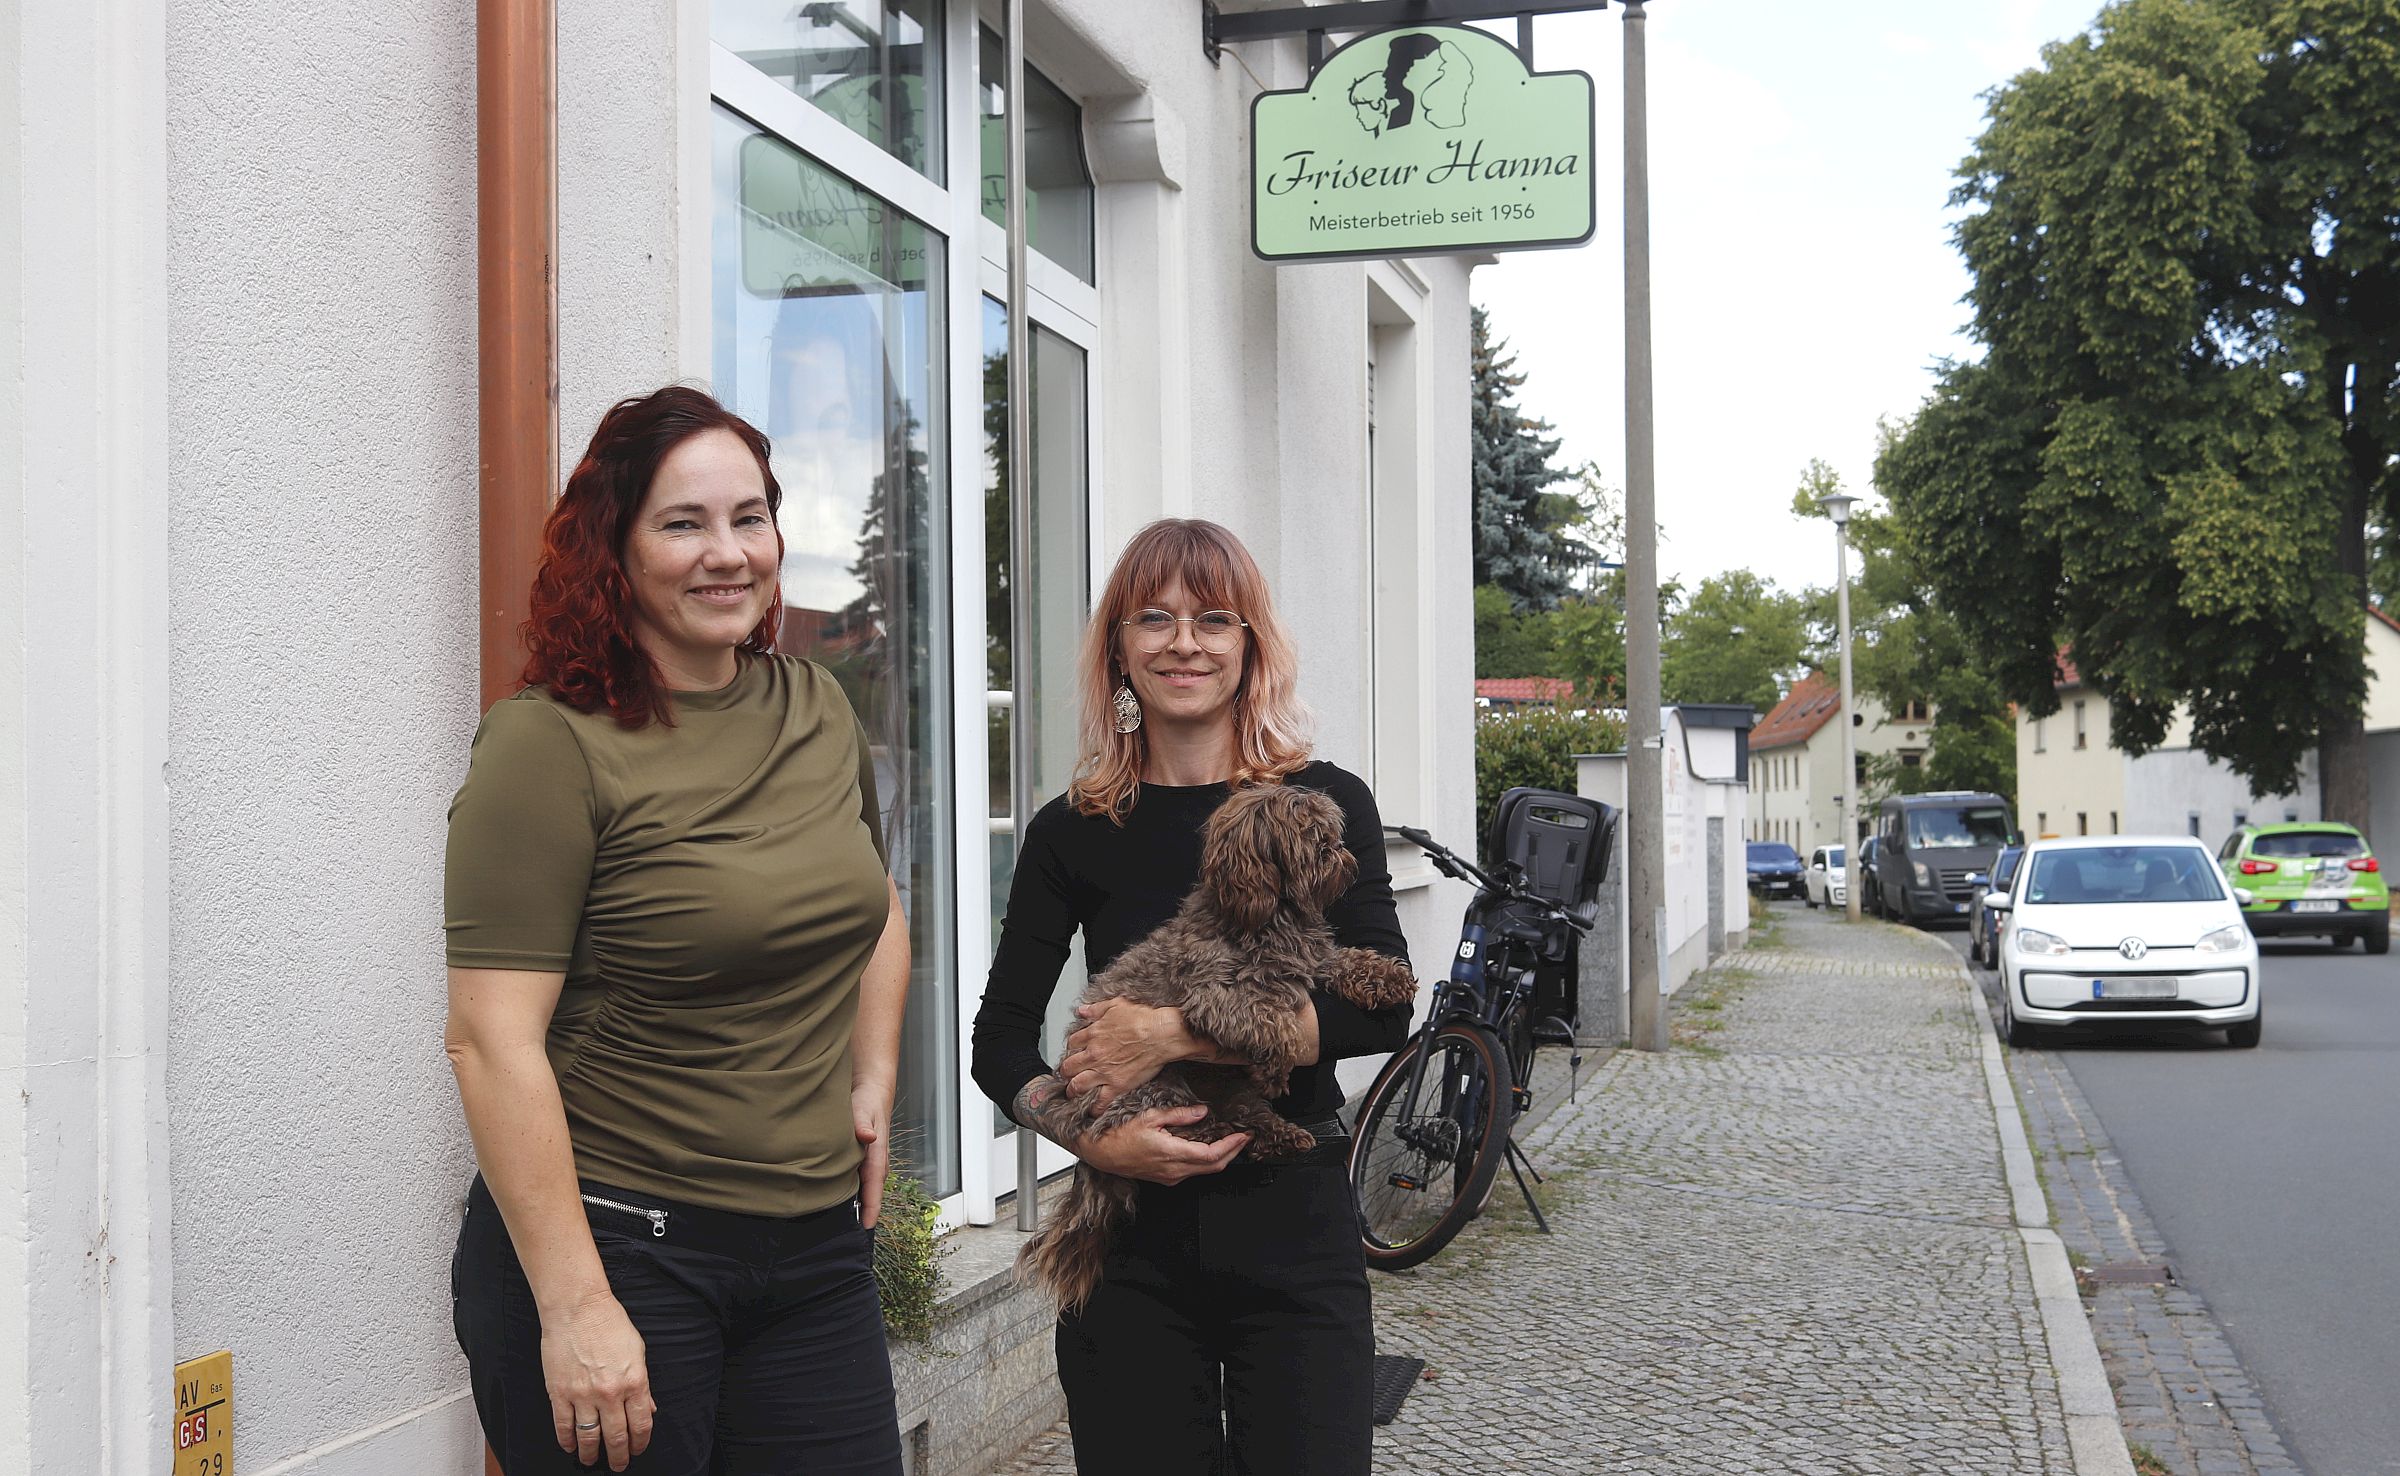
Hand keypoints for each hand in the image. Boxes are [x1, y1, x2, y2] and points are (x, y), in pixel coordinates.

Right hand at [540, 1292, 653, 1470]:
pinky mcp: (560, 1393)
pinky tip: (569, 1446)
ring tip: (592, 1460)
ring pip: (588, 1437)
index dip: (640, 1442)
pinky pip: (563, 1425)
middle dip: (619, 1456)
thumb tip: (648, 1409)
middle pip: (616, 1437)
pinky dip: (566, 1440)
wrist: (578, 1309)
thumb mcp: (637, 1352)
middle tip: (619, 1464)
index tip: (638, 1449)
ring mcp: (583, 1395)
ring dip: (591, 1454)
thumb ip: (642, 1384)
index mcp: (634, 1382)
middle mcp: (610, 1393)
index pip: (641, 1424)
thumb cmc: (609, 1323)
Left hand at [853, 1081, 892, 1229]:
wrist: (872, 1091)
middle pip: (869, 1193)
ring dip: (856, 1204)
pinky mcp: (861, 1160)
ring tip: (841, 1225)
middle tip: (846, 1236)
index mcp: (877, 1155)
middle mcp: (875, 1163)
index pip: (875, 1186)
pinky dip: (851, 1192)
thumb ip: (862, 1124)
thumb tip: (868, 1137)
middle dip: (862, 1213)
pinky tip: (838, 1200)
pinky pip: (857, 1181)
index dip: (871, 1207)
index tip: (866, 1226)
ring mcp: (869, 1163)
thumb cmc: (866, 1101)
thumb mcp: (862, 1109)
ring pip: (863, 1189)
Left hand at [1060, 999, 1209, 1106]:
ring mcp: (1104, 1071)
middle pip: (1069, 1067)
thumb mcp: (1116, 1005)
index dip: (1071, 1049)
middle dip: (1065, 1072)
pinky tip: (1093, 1111)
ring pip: (1078, 1085)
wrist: (1161, 1034)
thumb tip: (1082, 1011)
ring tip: (1073, 1093)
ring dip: (1073, 1091)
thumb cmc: (1144, 1019)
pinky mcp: (1117, 1085)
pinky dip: (1095, 1108)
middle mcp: (1094, 1054)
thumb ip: (1096, 1009)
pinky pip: (1100, 1101)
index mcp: (1093, 1034)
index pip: (1072, 1043)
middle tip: (1066, 1075)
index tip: (1073, 1052)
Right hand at [1076, 1104, 1248, 1184]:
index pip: (1212, 1155)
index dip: (1231, 1147)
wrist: (1099, 1153)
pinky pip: (1193, 1172)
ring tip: (1230, 1142)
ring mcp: (1169, 1177)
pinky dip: (1207, 1161)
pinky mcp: (1165, 1178)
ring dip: (1221, 1158)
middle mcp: (1173, 1170)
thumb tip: (1201, 1112)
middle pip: (1214, 1167)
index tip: (1243, 1136)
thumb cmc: (1118, 1134)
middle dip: (1233, 1153)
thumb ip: (1178, 1115)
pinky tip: (1208, 1149)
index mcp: (1171, 1154)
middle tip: (1244, 1139)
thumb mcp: (1150, 1116)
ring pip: (1204, 1171)